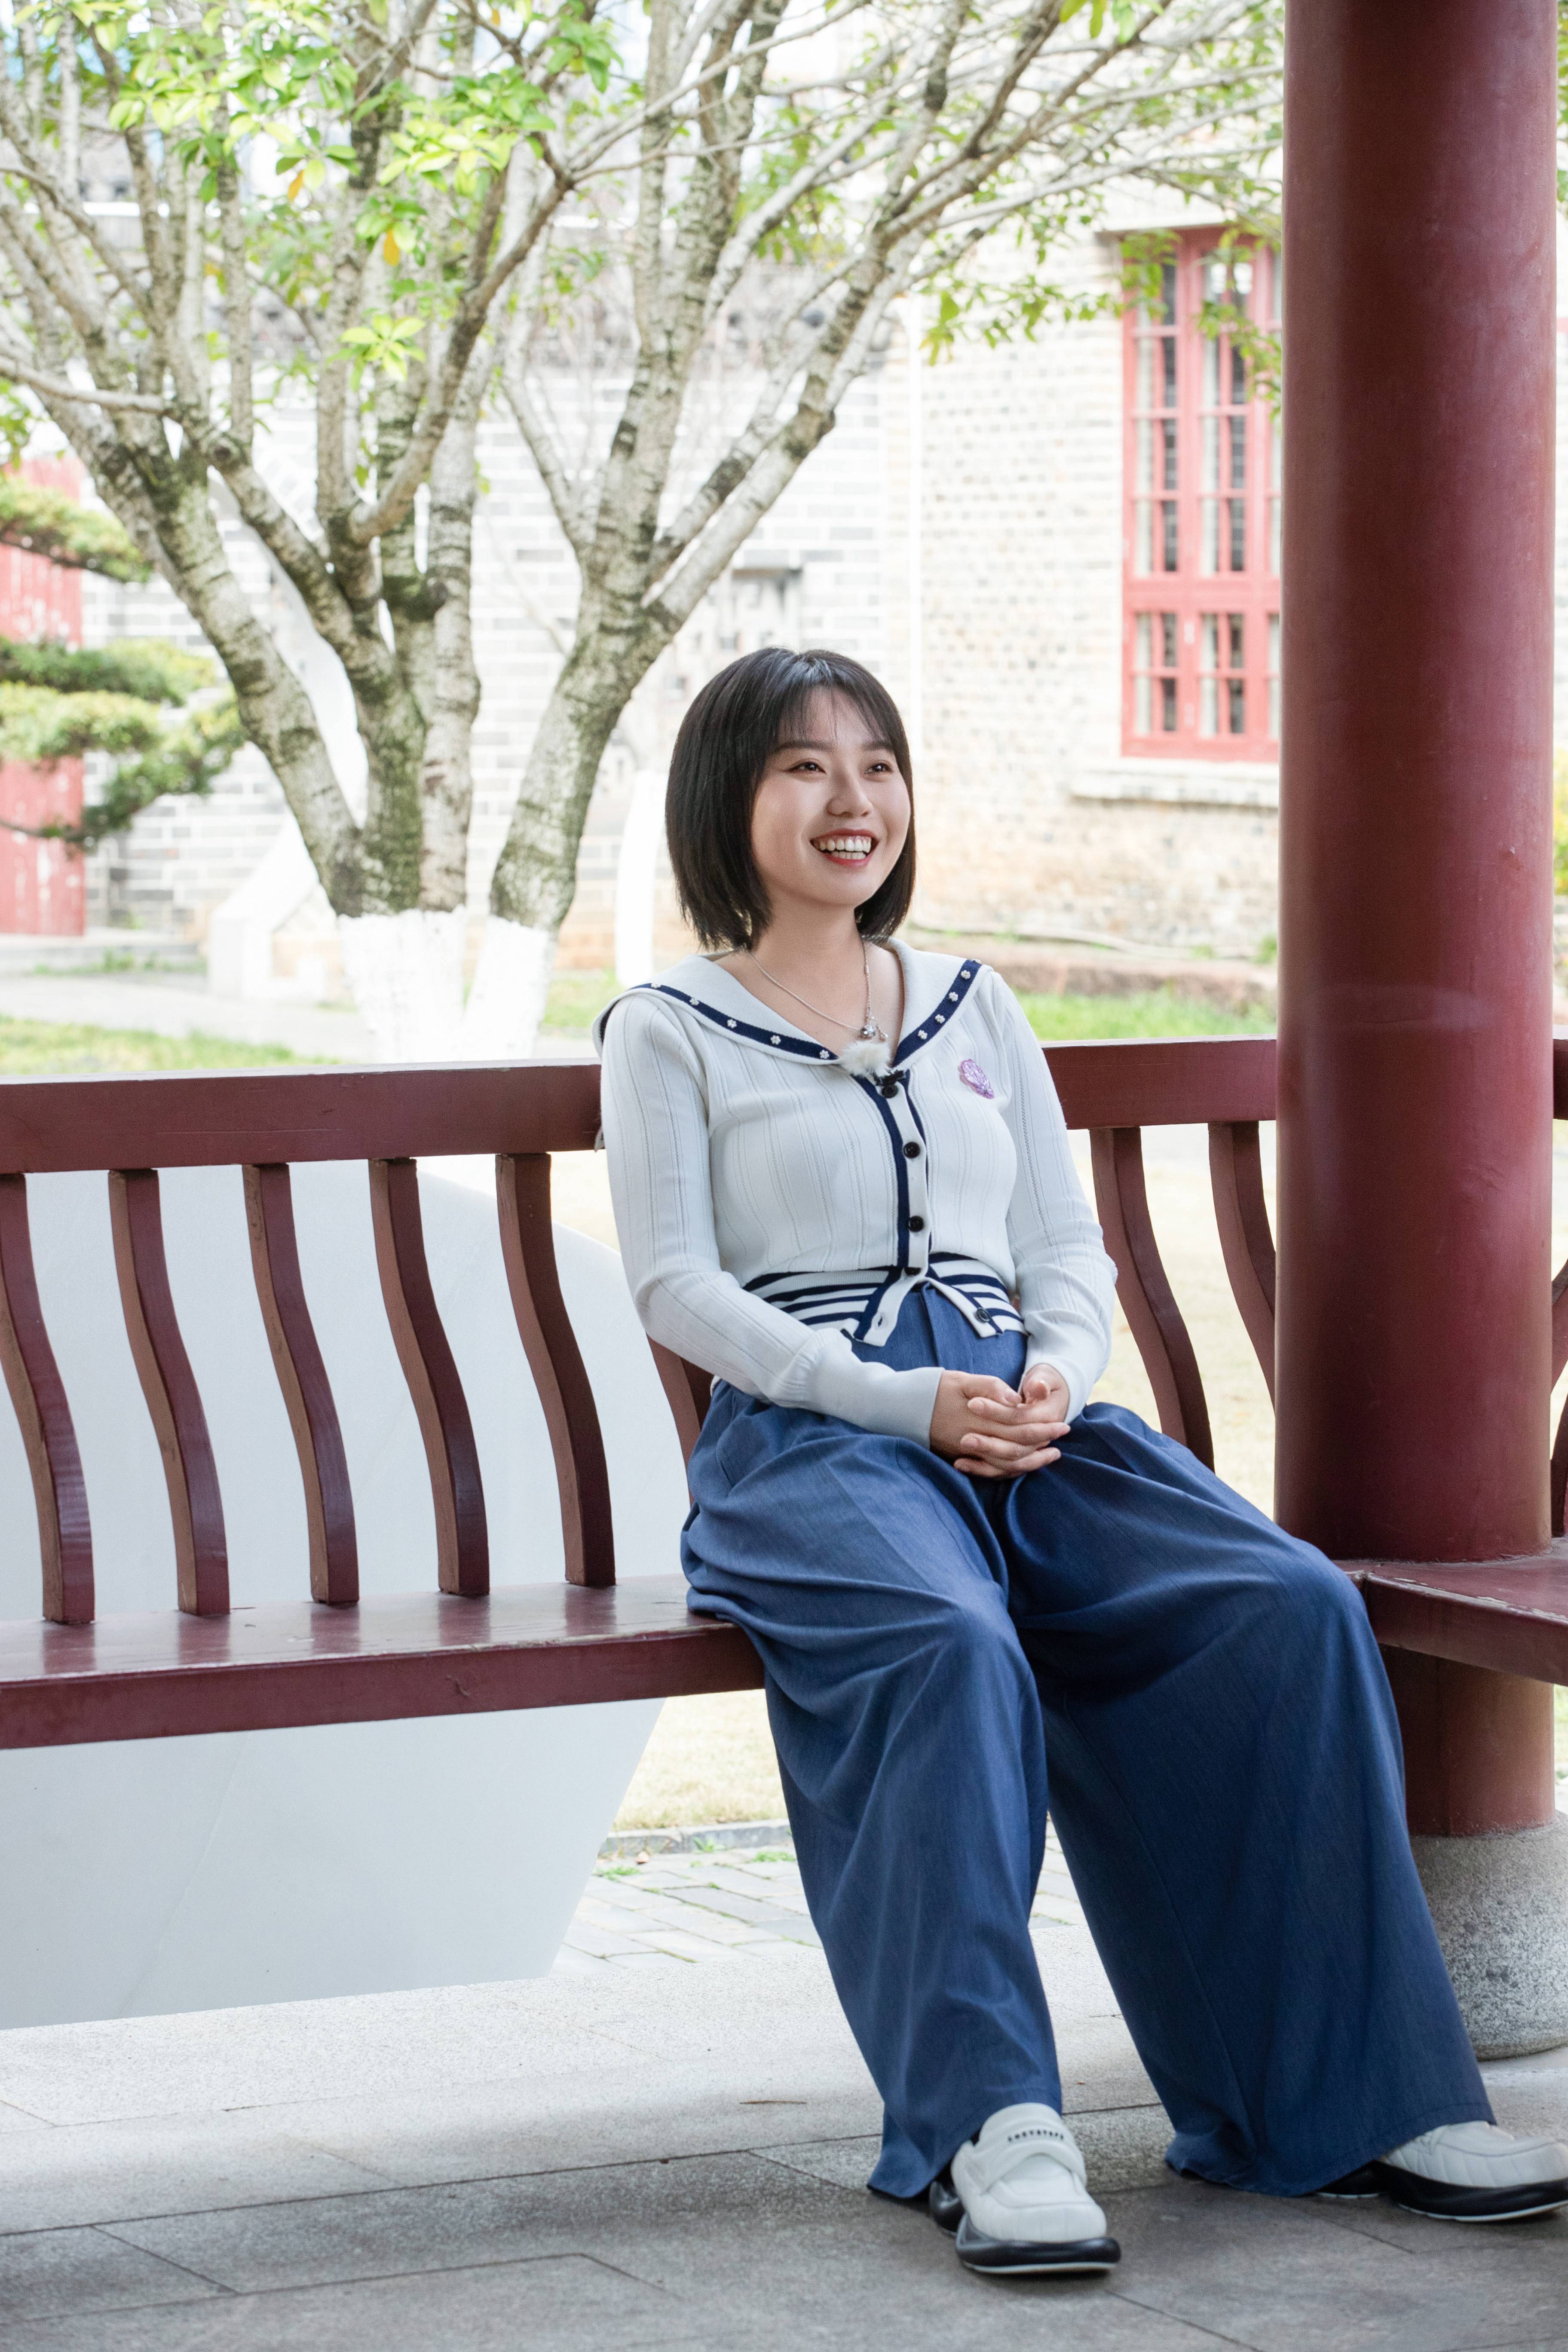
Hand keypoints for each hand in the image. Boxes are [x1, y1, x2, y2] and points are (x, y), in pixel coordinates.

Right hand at [928, 1366, 1070, 1478]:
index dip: (1041, 1425)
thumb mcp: (962, 1380)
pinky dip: (1011, 1469)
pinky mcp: (963, 1458)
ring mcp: (968, 1452)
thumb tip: (1014, 1399)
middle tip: (1063, 1434)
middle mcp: (975, 1439)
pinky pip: (991, 1470)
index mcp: (978, 1418)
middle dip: (1043, 1441)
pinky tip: (1024, 1463)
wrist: (903, 1409)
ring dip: (1032, 1460)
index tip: (1060, 1422)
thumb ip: (989, 1387)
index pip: (1018, 1426)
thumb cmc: (935, 1389)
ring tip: (1051, 1454)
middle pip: (1016, 1447)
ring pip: (1006, 1463)